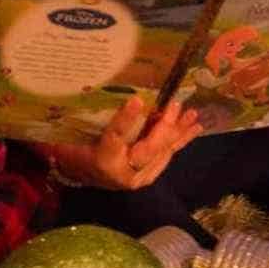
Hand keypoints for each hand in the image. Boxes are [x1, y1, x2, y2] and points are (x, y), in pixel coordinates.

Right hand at [52, 97, 201, 190]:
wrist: (83, 176)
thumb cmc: (76, 151)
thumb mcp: (74, 136)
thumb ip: (84, 119)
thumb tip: (83, 90)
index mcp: (102, 160)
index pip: (115, 137)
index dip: (126, 119)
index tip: (137, 100)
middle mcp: (123, 172)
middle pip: (147, 149)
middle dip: (163, 126)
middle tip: (174, 104)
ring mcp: (139, 176)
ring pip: (162, 152)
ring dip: (178, 132)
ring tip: (192, 114)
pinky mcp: (149, 175)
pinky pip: (167, 155)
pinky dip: (180, 140)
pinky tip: (194, 127)